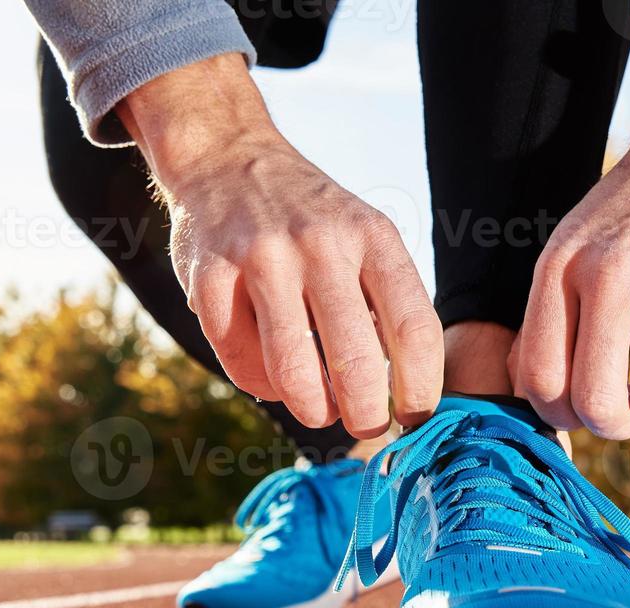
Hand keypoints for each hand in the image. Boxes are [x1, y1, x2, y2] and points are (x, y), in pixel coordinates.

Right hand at [119, 56, 441, 436]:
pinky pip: (240, 360)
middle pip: (355, 361)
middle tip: (366, 427)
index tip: (415, 416)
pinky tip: (272, 377)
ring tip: (320, 410)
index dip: (421, 387)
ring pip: (292, 370)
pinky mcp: (209, 276)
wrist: (229, 158)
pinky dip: (260, 383)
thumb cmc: (312, 219)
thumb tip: (408, 392)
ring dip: (312, 408)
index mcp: (371, 237)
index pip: (413, 329)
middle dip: (365, 415)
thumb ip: (386, 302)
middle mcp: (319, 244)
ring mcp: (261, 258)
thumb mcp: (365, 237)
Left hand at [514, 83, 629, 438]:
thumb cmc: (625, 223)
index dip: (561, 416)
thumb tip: (534, 401)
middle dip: (615, 427)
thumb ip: (547, 323)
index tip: (580, 411)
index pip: (543, 381)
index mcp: (561, 269)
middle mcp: (612, 273)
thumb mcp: (568, 255)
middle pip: (599, 404)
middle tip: (628, 413)